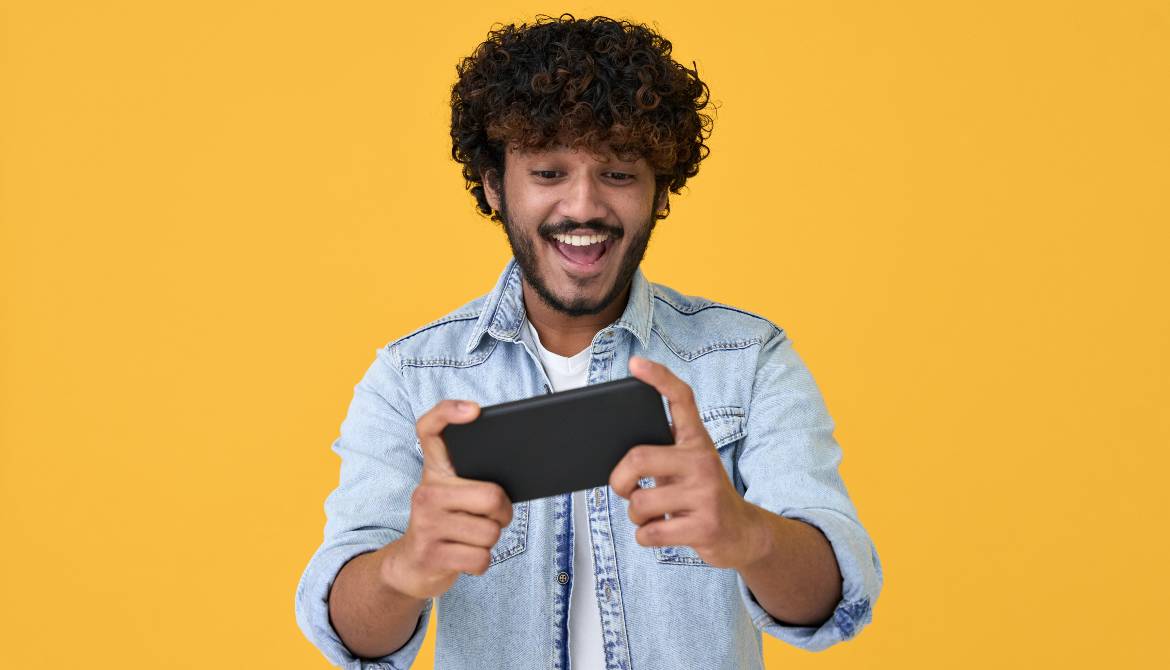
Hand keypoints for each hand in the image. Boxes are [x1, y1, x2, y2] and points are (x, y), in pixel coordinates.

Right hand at [378, 399, 513, 599]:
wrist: (411, 565)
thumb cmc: (445, 522)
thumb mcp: (452, 495)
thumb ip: (475, 478)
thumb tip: (520, 469)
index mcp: (434, 471)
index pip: (430, 428)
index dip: (449, 412)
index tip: (474, 410)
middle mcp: (425, 492)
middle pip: (491, 496)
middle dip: (504, 513)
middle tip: (493, 517)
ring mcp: (426, 523)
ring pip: (490, 532)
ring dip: (491, 540)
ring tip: (473, 537)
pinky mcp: (430, 555)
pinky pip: (481, 558)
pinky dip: (482, 561)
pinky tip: (466, 556)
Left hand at [609, 356, 767, 569]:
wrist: (744, 534)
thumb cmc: (702, 495)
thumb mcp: (689, 466)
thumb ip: (661, 453)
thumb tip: (614, 457)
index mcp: (696, 441)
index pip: (681, 398)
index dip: (658, 378)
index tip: (635, 364)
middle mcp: (703, 461)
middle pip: (637, 458)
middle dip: (619, 480)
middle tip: (624, 489)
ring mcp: (706, 494)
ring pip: (640, 503)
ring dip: (635, 515)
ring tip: (651, 515)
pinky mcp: (705, 527)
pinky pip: (650, 532)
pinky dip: (645, 535)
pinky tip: (660, 531)